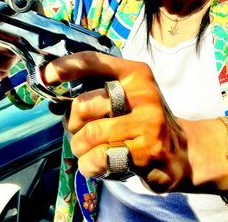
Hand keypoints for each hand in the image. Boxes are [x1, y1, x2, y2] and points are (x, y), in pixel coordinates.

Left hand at [40, 51, 191, 193]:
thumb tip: (54, 93)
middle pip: (84, 105)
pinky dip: (89, 165)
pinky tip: (97, 165)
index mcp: (135, 73)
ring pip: (89, 135)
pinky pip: (99, 158)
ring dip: (79, 148)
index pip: (94, 61)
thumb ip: (98, 91)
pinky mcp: (147, 151)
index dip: (65, 66)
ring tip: (87, 151)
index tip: (45, 75)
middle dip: (72, 124)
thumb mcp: (128, 96)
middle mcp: (143, 93)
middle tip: (77, 131)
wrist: (182, 152)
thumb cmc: (143, 121)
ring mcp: (148, 122)